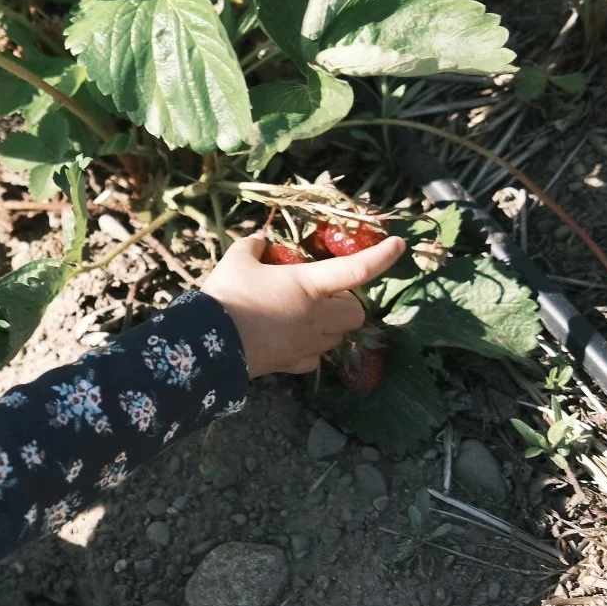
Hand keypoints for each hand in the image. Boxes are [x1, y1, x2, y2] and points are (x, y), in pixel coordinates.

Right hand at [201, 233, 404, 376]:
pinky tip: (295, 341)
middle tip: (326, 294)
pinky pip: (316, 357)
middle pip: (356, 312)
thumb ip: (253, 246)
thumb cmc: (227, 296)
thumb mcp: (236, 260)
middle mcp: (316, 315)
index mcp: (308, 284)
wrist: (206, 344)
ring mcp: (308, 343)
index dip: (381, 256)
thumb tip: (261, 241)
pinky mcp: (293, 364)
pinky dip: (312, 348)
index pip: (357, 269)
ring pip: (338, 336)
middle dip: (348, 302)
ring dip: (331, 325)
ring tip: (308, 317)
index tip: (399, 245)